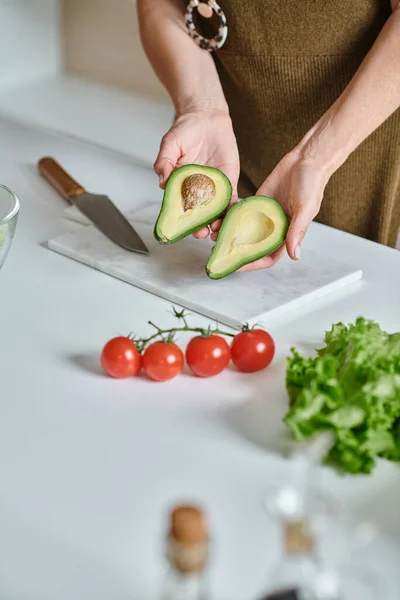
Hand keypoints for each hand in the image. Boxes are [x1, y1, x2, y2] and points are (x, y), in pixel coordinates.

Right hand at [154, 110, 239, 238]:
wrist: (206, 116)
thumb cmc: (186, 129)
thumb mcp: (170, 143)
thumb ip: (165, 161)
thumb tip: (162, 180)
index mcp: (180, 184)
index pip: (181, 208)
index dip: (183, 221)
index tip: (184, 229)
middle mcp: (197, 189)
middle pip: (199, 214)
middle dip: (201, 227)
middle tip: (202, 234)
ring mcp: (214, 187)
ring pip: (216, 211)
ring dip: (218, 223)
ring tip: (218, 230)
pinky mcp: (229, 181)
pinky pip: (232, 199)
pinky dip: (233, 210)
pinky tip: (233, 219)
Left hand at [212, 150, 329, 271]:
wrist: (306, 159)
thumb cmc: (312, 184)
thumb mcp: (305, 208)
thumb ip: (298, 231)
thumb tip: (294, 256)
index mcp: (286, 234)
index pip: (267, 257)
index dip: (252, 263)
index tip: (236, 265)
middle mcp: (273, 228)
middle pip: (252, 248)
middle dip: (236, 253)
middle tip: (219, 254)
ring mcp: (263, 216)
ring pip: (244, 232)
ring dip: (230, 236)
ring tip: (214, 237)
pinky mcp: (256, 202)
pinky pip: (241, 213)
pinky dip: (230, 218)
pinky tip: (218, 219)